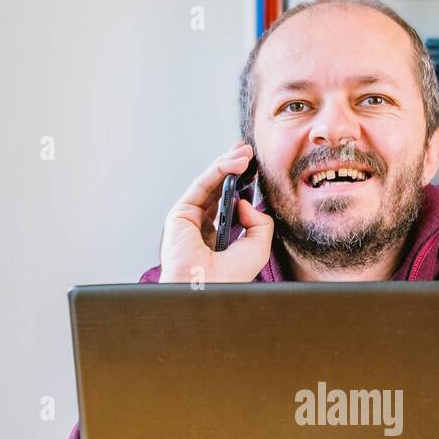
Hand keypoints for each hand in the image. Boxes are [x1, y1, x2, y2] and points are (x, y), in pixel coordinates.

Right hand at [158, 141, 273, 283]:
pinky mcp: (180, 212)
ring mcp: (189, 220)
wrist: (208, 286)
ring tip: (246, 152)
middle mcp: (200, 228)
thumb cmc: (230, 276)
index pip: (228, 206)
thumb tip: (244, 201)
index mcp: (216, 239)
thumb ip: (258, 222)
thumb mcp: (258, 247)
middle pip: (217, 190)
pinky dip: (219, 170)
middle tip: (248, 152)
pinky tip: (236, 163)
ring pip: (210, 184)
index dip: (240, 186)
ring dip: (227, 164)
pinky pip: (203, 185)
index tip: (253, 171)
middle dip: (232, 168)